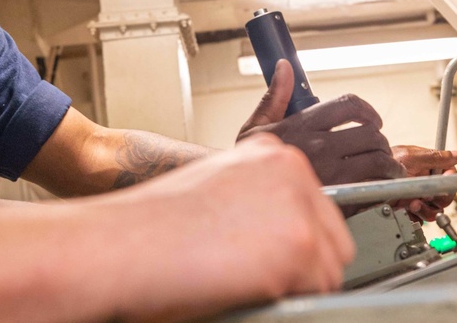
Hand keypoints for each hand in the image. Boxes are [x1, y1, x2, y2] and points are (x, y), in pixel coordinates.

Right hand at [112, 134, 354, 317]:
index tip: (263, 253)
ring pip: (329, 271)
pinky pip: (318, 296)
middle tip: (252, 274)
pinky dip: (286, 304)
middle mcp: (292, 170)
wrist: (123, 243)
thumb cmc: (154, 225)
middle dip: (303, 266)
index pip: (316, 210)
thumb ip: (257, 197)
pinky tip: (243, 288)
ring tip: (242, 279)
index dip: (290, 241)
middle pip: (333, 239)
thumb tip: (280, 233)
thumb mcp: (215, 186)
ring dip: (294, 287)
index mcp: (272, 153)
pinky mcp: (300, 248)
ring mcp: (299, 207)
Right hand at [236, 61, 403, 185]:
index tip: (371, 119)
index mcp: (302, 126)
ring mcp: (332, 174)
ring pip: (378, 160)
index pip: (348, 105)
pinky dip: (382, 186)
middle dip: (379, 139)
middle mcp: (319, 147)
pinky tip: (378, 186)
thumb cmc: (252, 166)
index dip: (367, 110)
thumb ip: (274, 96)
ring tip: (386, 167)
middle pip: (370, 133)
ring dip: (388, 163)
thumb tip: (283, 68)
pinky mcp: (339, 199)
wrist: (247, 201)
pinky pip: (374, 187)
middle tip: (377, 146)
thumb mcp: (256, 127)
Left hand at [390, 145, 456, 220]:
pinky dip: (416, 217)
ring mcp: (416, 197)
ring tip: (414, 203)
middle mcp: (423, 184)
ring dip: (426, 209)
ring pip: (434, 211)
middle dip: (438, 197)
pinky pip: (420, 219)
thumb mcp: (410, 156)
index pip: (449, 177)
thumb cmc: (384, 163)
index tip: (445, 180)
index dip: (449, 179)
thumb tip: (456, 155)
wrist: (364, 179)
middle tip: (428, 195)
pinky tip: (407, 210)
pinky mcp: (407, 210)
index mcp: (426, 169)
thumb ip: (434, 157)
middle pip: (444, 197)